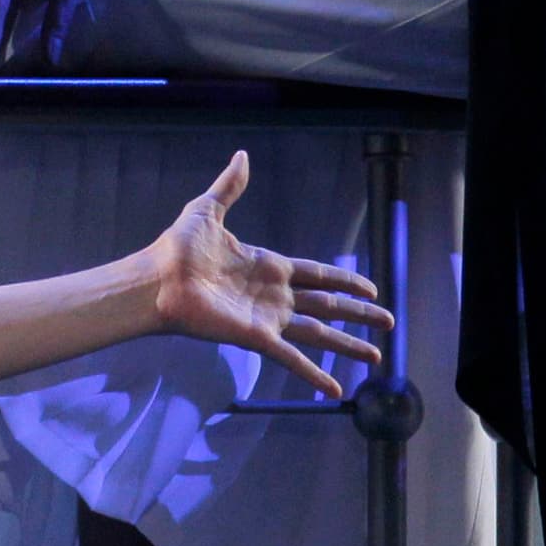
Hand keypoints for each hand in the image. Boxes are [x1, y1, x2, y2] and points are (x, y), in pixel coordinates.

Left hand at [142, 153, 391, 401]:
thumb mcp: (207, 210)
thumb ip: (230, 186)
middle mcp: (275, 295)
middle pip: (328, 306)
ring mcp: (268, 318)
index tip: (370, 289)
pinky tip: (335, 390)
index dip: (345, 281)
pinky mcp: (257, 337)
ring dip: (347, 345)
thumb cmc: (178, 248)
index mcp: (268, 266)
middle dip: (358, 314)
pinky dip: (313, 375)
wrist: (157, 280)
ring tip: (376, 356)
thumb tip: (243, 155)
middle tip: (388, 322)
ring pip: (319, 334)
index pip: (318, 274)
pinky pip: (292, 358)